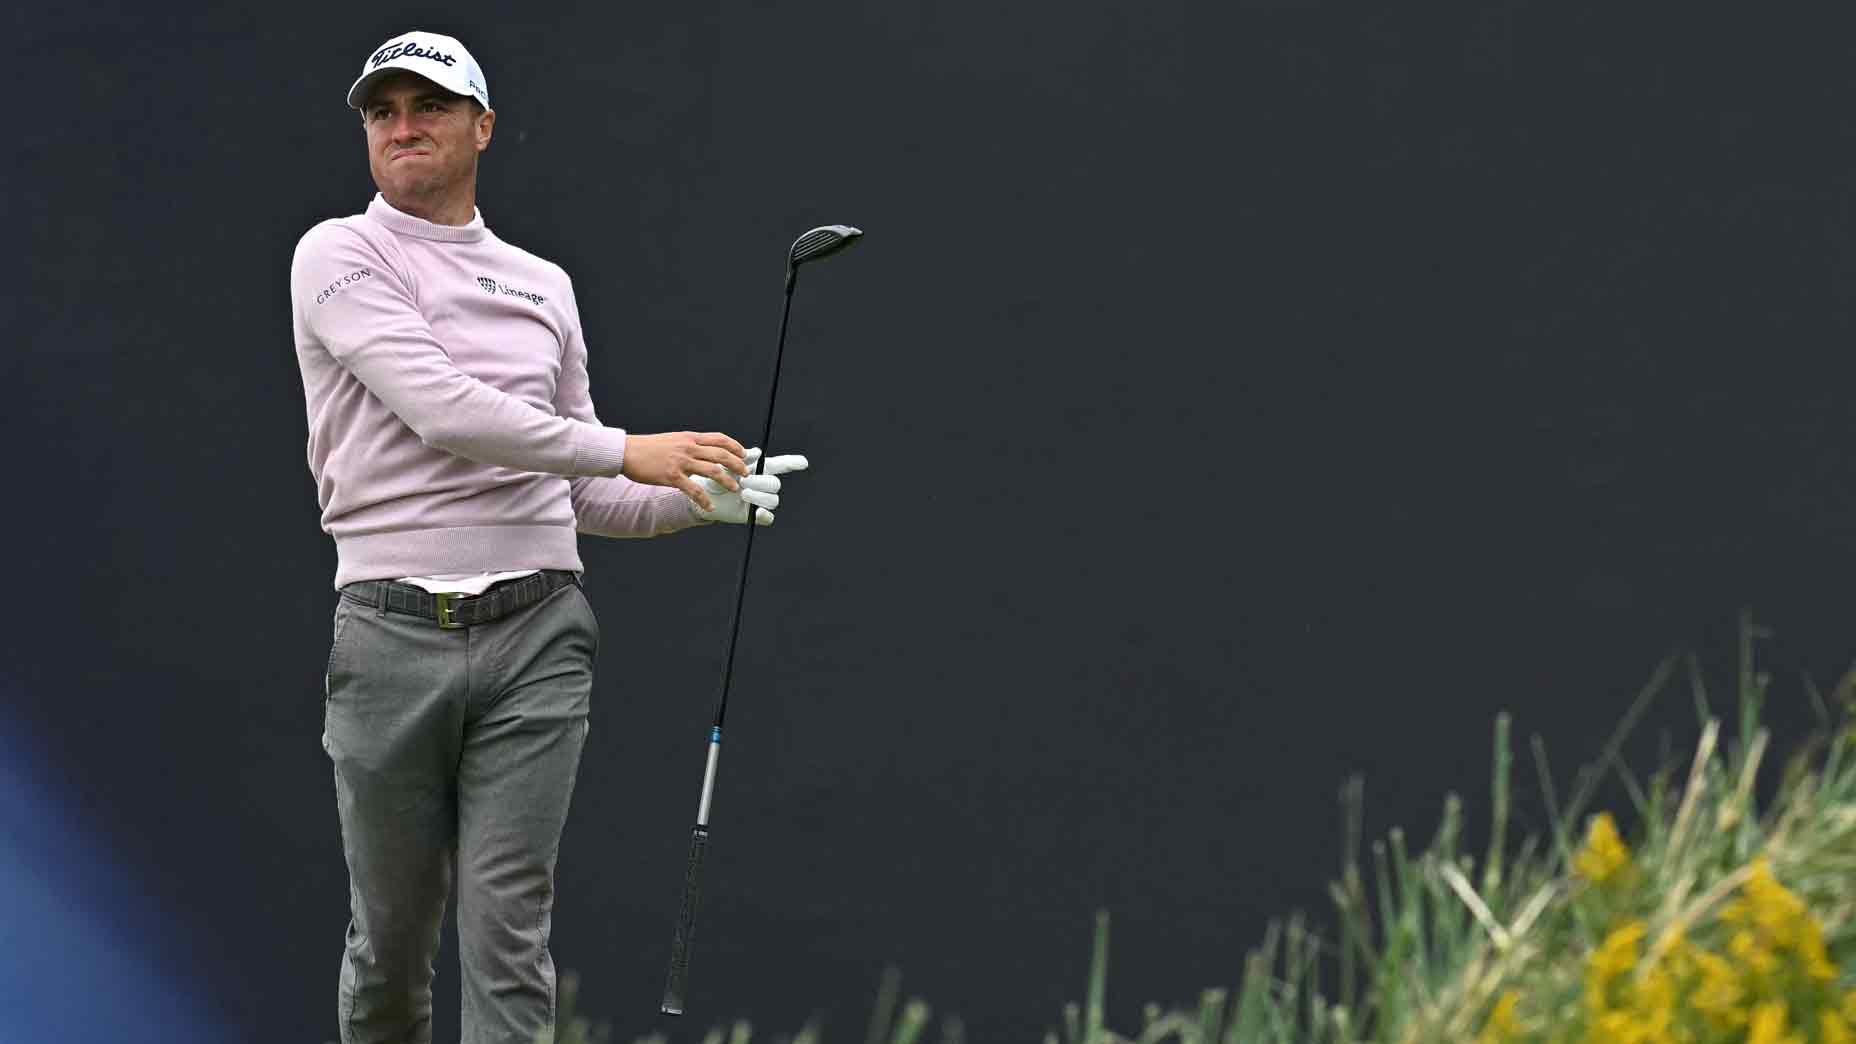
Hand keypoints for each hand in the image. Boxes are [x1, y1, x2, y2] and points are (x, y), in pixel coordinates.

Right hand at [621, 431, 748, 511]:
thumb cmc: (647, 447)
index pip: (719, 438)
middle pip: (721, 454)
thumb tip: (702, 452)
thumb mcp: (672, 440)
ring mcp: (681, 461)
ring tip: (734, 488)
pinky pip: (694, 490)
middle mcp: (688, 447)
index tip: (744, 454)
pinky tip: (710, 507)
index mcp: (689, 438)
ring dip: (727, 481)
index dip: (735, 446)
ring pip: (713, 471)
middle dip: (737, 464)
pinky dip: (705, 500)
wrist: (626, 452)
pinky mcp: (671, 476)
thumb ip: (688, 445)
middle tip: (746, 473)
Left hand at [692, 448, 808, 525]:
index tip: (803, 462)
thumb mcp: (725, 464)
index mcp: (760, 469)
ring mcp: (760, 500)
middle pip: (775, 483)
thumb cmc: (715, 477)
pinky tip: (757, 511)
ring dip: (758, 496)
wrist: (704, 496)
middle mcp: (763, 484)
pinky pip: (768, 517)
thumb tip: (757, 452)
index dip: (793, 463)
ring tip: (742, 493)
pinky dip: (764, 514)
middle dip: (760, 482)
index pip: (781, 465)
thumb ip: (740, 458)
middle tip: (743, 481)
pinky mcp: (755, 515)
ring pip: (773, 500)